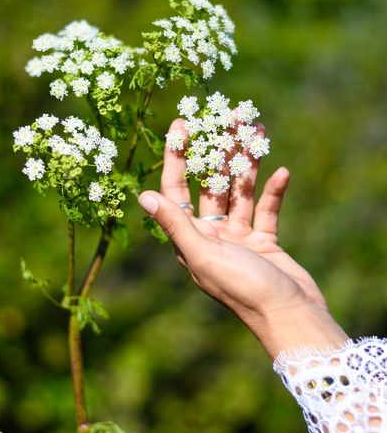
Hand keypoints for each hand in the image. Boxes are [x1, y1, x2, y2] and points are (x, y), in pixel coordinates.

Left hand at [138, 120, 347, 357]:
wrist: (289, 316)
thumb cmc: (243, 289)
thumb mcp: (204, 255)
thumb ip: (175, 225)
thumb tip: (142, 196)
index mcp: (190, 240)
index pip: (176, 190)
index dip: (176, 157)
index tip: (181, 124)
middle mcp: (211, 236)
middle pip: (211, 184)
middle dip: (218, 150)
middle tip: (229, 116)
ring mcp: (239, 239)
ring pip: (240, 191)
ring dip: (247, 162)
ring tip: (257, 129)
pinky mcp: (265, 241)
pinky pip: (266, 208)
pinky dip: (273, 190)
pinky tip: (281, 171)